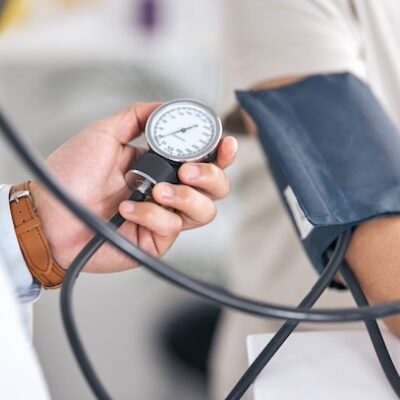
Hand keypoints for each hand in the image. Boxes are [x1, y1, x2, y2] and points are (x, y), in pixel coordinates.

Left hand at [30, 103, 236, 272]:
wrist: (49, 212)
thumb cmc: (71, 175)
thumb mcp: (104, 134)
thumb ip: (136, 116)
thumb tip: (166, 106)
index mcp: (162, 165)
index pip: (204, 159)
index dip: (222, 153)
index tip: (225, 145)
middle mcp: (169, 191)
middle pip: (216, 188)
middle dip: (211, 177)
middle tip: (189, 171)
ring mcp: (164, 217)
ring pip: (204, 211)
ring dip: (186, 198)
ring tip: (157, 191)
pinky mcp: (155, 241)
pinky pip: (172, 228)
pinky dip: (150, 215)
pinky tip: (126, 209)